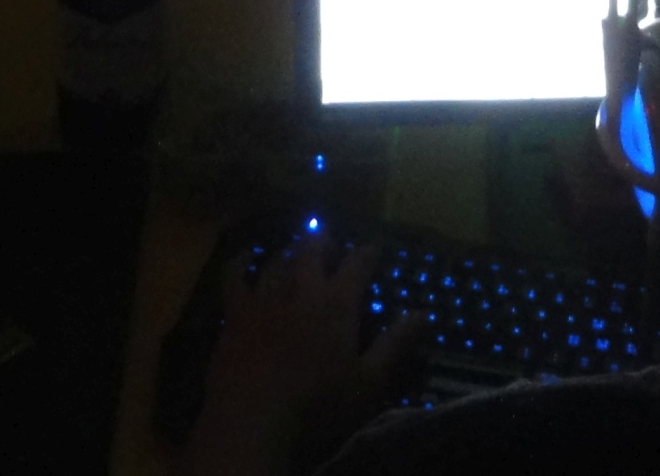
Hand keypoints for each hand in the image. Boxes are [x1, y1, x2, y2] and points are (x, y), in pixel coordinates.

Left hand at [177, 236, 422, 475]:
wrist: (253, 418)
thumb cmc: (318, 405)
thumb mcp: (368, 382)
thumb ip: (394, 344)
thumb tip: (424, 313)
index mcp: (337, 305)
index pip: (356, 265)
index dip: (367, 253)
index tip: (374, 249)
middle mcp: (301, 290)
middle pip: (312, 251)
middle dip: (324, 242)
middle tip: (331, 241)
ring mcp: (264, 298)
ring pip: (277, 261)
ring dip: (289, 252)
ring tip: (296, 251)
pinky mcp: (235, 313)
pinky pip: (235, 276)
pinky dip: (241, 261)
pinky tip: (246, 255)